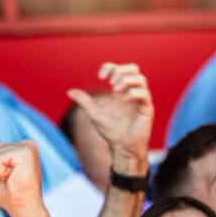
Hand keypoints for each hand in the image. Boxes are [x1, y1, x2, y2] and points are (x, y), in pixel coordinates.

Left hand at [0, 140, 42, 216]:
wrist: (22, 208)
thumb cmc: (8, 195)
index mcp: (22, 148)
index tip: (9, 178)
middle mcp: (27, 144)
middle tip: (11, 180)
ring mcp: (28, 146)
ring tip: (13, 179)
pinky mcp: (26, 151)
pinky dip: (0, 171)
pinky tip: (13, 177)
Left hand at [66, 62, 152, 176]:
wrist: (121, 148)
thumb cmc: (111, 132)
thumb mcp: (94, 114)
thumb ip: (84, 101)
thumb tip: (69, 91)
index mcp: (121, 91)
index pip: (119, 69)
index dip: (109, 68)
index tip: (100, 77)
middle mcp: (132, 92)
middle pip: (133, 69)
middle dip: (121, 71)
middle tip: (110, 83)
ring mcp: (140, 100)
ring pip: (140, 79)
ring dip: (127, 80)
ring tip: (116, 90)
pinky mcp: (146, 109)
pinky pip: (144, 94)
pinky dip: (134, 92)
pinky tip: (124, 99)